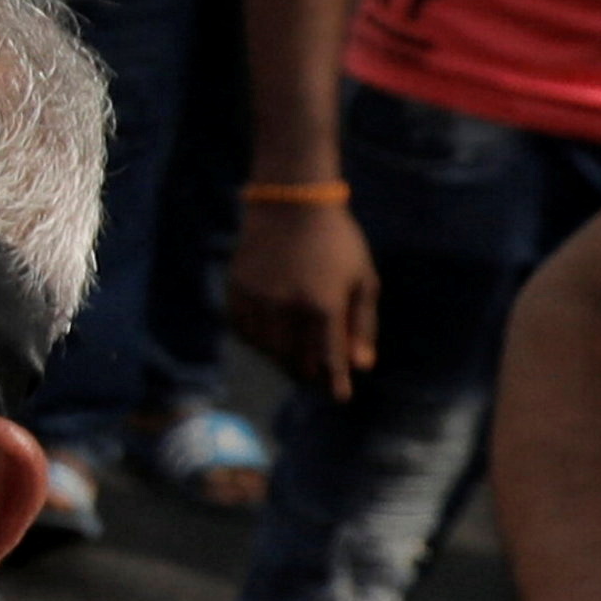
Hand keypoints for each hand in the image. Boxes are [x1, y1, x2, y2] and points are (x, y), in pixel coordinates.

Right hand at [233, 191, 379, 399]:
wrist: (291, 204)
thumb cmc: (337, 242)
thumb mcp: (363, 279)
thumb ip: (363, 325)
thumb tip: (361, 366)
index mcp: (324, 305)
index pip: (330, 359)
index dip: (336, 382)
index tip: (341, 396)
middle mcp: (288, 308)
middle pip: (297, 360)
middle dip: (310, 373)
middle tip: (317, 376)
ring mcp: (259, 300)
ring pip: (268, 350)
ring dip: (283, 359)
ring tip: (295, 358)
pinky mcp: (238, 292)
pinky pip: (245, 332)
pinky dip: (258, 342)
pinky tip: (270, 338)